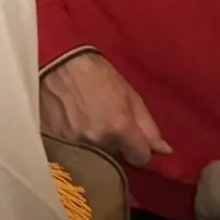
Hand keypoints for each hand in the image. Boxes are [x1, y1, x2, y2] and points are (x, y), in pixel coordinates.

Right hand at [40, 52, 172, 168]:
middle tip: (107, 126)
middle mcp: (97, 140)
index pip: (141, 158)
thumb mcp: (130, 95)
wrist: (56, 60)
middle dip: (116, 147)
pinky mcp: (54, 140)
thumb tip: (164, 152)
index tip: (132, 140)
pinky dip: (75, 142)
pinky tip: (71, 126)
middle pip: (116, 159)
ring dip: (95, 146)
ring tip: (87, 124)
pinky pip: (73, 151)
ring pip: (94, 156)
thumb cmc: (96, 73)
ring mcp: (73, 142)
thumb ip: (148, 126)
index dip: (139, 149)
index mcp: (120, 127)